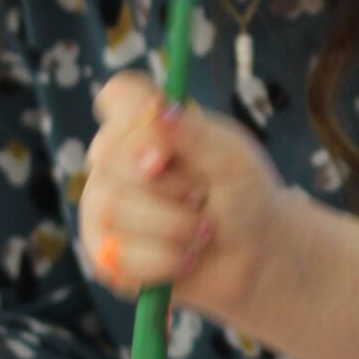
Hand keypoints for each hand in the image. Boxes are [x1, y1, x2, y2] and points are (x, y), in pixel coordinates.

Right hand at [80, 75, 289, 329]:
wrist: (255, 253)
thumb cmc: (243, 194)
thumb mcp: (231, 158)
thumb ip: (194, 134)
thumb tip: (158, 109)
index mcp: (144, 124)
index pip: (118, 98)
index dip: (139, 122)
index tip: (168, 149)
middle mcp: (114, 161)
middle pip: (112, 160)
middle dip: (173, 188)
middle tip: (202, 197)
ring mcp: (102, 207)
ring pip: (113, 209)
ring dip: (175, 227)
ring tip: (200, 230)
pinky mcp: (104, 255)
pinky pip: (120, 257)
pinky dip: (167, 261)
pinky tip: (185, 257)